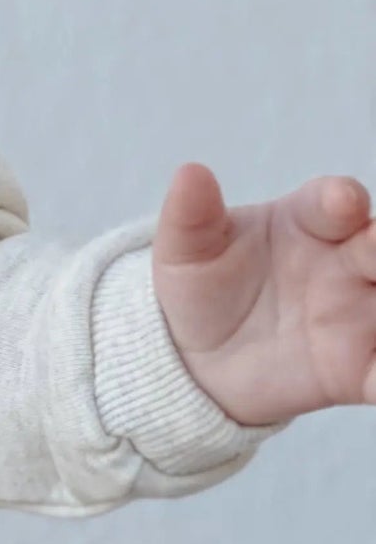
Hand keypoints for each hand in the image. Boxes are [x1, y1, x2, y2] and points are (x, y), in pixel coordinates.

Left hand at [152, 163, 375, 424]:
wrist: (203, 359)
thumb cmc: (204, 288)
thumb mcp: (186, 254)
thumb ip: (191, 217)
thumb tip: (189, 173)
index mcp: (311, 221)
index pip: (335, 203)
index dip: (341, 200)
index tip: (343, 203)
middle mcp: (349, 262)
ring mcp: (361, 314)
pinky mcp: (360, 370)